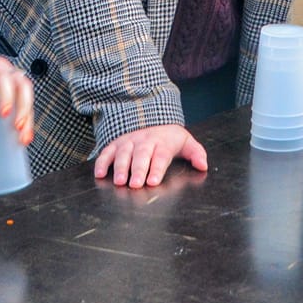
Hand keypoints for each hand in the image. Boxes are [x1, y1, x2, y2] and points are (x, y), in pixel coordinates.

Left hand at [0, 43, 33, 146]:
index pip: (3, 77)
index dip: (6, 95)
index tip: (3, 114)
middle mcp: (5, 69)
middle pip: (23, 85)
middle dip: (23, 108)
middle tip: (17, 128)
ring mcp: (11, 77)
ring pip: (27, 93)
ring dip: (28, 115)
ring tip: (24, 138)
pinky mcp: (12, 88)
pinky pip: (23, 100)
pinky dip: (26, 117)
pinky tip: (23, 134)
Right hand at [94, 124, 208, 188]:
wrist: (152, 118)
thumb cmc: (168, 138)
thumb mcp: (185, 141)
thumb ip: (195, 153)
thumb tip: (203, 165)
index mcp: (162, 142)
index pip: (161, 155)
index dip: (157, 168)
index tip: (153, 181)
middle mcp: (144, 141)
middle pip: (141, 154)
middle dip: (138, 169)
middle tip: (136, 184)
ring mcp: (129, 142)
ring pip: (123, 153)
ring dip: (120, 167)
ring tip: (119, 181)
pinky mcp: (116, 144)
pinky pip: (106, 152)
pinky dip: (102, 162)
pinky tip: (99, 174)